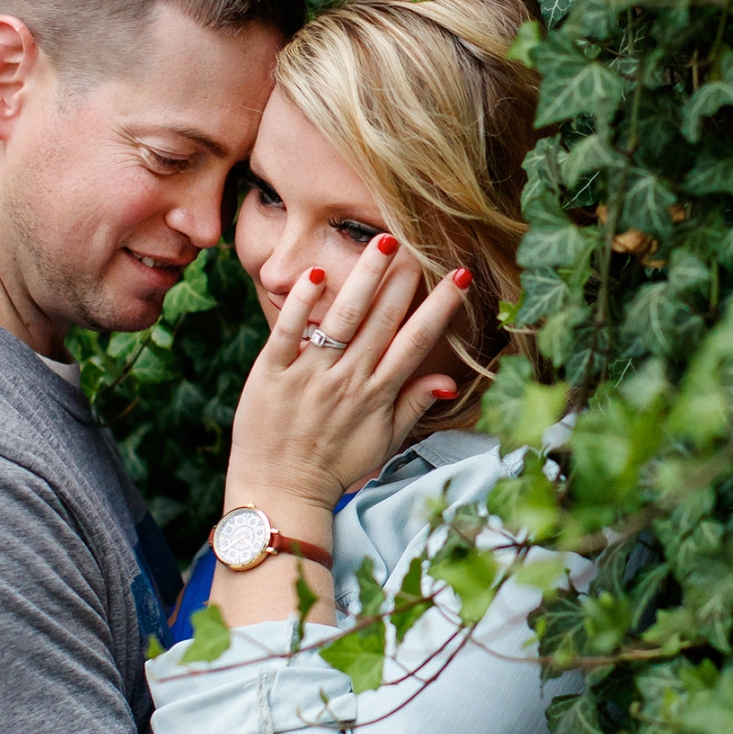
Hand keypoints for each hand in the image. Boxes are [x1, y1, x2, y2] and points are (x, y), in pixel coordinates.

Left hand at [226, 234, 469, 517]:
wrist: (282, 491)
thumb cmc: (334, 466)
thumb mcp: (383, 441)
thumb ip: (414, 404)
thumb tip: (448, 380)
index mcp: (378, 394)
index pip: (416, 341)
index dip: (440, 307)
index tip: (459, 277)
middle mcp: (349, 380)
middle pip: (382, 320)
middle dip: (403, 280)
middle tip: (419, 243)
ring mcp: (310, 375)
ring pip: (343, 318)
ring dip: (364, 278)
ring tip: (382, 242)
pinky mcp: (273, 373)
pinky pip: (289, 332)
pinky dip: (302, 304)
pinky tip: (315, 274)